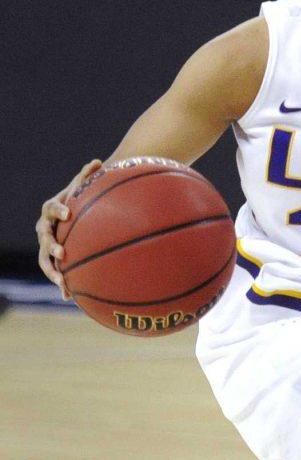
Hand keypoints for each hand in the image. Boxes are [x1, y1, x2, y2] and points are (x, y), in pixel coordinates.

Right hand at [36, 158, 102, 296]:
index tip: (68, 213)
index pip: (51, 208)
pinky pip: (56, 273)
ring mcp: (46, 245)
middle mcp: (45, 228)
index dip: (58, 210)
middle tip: (61, 253)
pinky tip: (70, 297)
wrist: (73, 214)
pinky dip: (61, 284)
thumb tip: (98, 162)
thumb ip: (88, 177)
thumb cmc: (81, 199)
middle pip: (44, 238)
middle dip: (51, 246)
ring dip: (52, 271)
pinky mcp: (54, 260)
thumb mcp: (83, 188)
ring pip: (44, 260)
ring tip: (63, 282)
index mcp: (52, 210)